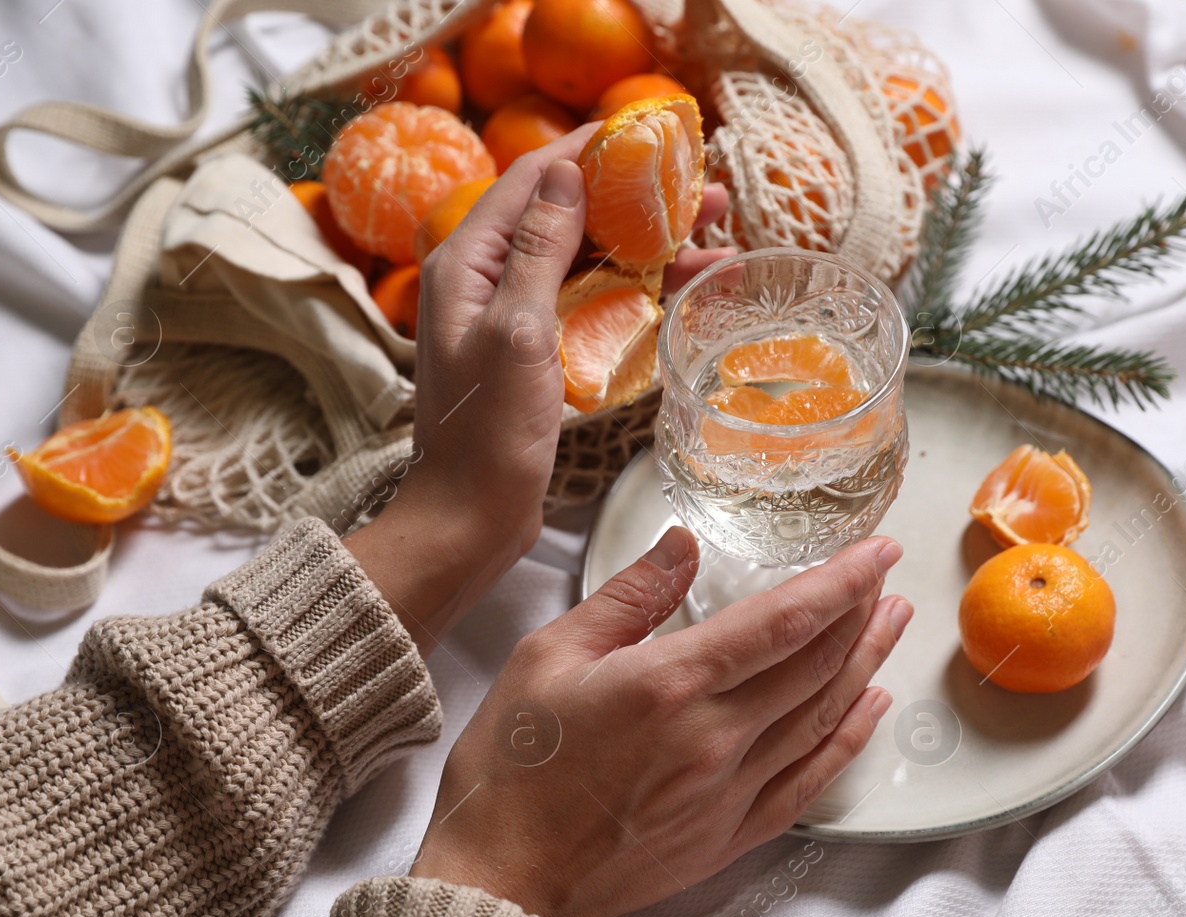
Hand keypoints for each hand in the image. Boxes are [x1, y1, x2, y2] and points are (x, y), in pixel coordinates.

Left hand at [346, 126, 731, 650]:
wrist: (472, 516)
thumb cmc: (488, 432)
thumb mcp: (516, 332)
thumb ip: (538, 250)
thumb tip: (567, 173)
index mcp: (468, 262)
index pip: (532, 179)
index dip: (588, 149)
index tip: (646, 132)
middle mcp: (487, 278)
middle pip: (568, 216)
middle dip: (636, 200)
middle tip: (704, 191)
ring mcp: (513, 315)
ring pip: (589, 260)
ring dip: (650, 247)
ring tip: (716, 236)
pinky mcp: (538, 350)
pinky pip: (593, 303)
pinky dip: (639, 292)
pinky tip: (687, 290)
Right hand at [409, 527, 912, 916]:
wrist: (499, 879)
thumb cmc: (511, 766)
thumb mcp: (550, 655)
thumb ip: (629, 596)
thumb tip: (683, 544)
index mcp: (671, 685)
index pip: (785, 621)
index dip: (842, 581)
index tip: (877, 549)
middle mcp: (714, 739)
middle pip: (817, 665)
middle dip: (863, 613)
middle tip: (888, 577)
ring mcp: (729, 792)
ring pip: (823, 718)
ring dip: (865, 666)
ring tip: (892, 625)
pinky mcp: (729, 835)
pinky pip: (809, 782)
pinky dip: (848, 741)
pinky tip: (870, 710)